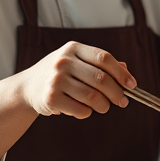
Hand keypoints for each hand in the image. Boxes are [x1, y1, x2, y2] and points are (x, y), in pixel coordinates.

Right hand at [16, 41, 137, 117]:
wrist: (27, 87)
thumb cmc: (60, 73)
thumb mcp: (77, 61)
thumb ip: (101, 65)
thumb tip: (126, 72)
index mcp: (73, 48)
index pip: (104, 58)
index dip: (121, 73)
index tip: (132, 85)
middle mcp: (63, 61)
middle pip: (101, 79)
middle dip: (117, 93)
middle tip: (122, 101)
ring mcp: (56, 79)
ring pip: (92, 96)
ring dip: (104, 105)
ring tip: (104, 107)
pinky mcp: (51, 98)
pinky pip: (81, 109)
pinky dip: (88, 112)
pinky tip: (84, 109)